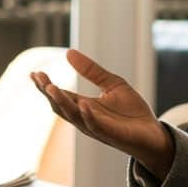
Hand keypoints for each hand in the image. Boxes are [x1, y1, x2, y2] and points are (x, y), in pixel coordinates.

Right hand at [31, 50, 175, 178]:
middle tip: (38, 77)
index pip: (59, 95)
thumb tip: (68, 52)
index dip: (46, 85)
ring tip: (51, 87)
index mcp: (83, 106)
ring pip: (73, 115)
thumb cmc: (132, 113)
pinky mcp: (110, 133)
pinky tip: (82, 104)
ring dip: (61, 102)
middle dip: (48, 92)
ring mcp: (96, 127)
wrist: (153, 134)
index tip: (34, 72)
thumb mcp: (112, 84)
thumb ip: (91, 71)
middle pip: (60, 105)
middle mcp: (85, 118)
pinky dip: (88, 115)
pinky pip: (95, 125)